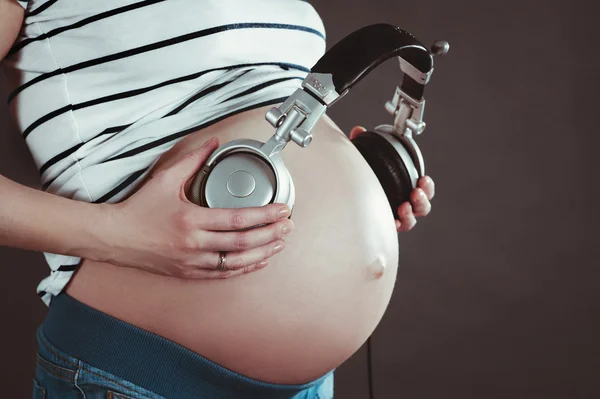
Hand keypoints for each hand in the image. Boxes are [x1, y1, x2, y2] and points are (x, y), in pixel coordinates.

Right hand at [100, 137, 293, 278]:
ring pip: (236, 263)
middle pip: (242, 243)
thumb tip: (213, 143)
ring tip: (279, 243)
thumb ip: (193, 160)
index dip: (265, 215)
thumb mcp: (165, 179)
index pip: (238, 219)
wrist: (114, 238)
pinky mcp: (188, 273)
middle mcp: (194, 244)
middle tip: (288, 226)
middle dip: (270, 234)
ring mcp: (192, 262)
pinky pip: (222, 275)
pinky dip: (244, 269)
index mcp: (191, 220)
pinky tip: (258, 262)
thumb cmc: (138, 210)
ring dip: (262, 254)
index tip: (282, 209)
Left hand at [349, 126, 434, 231]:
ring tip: (404, 207)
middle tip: (415, 193)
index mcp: (403, 190)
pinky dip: (394, 226)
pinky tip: (390, 221)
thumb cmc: (359, 181)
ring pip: (410, 222)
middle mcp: (402, 206)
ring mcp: (393, 219)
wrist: (344, 202)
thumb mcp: (362, 162)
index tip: (424, 179)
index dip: (427, 187)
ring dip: (410, 214)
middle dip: (422, 200)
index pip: (423, 190)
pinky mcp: (383, 228)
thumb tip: (358, 131)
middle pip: (422, 208)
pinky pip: (392, 231)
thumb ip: (362, 147)